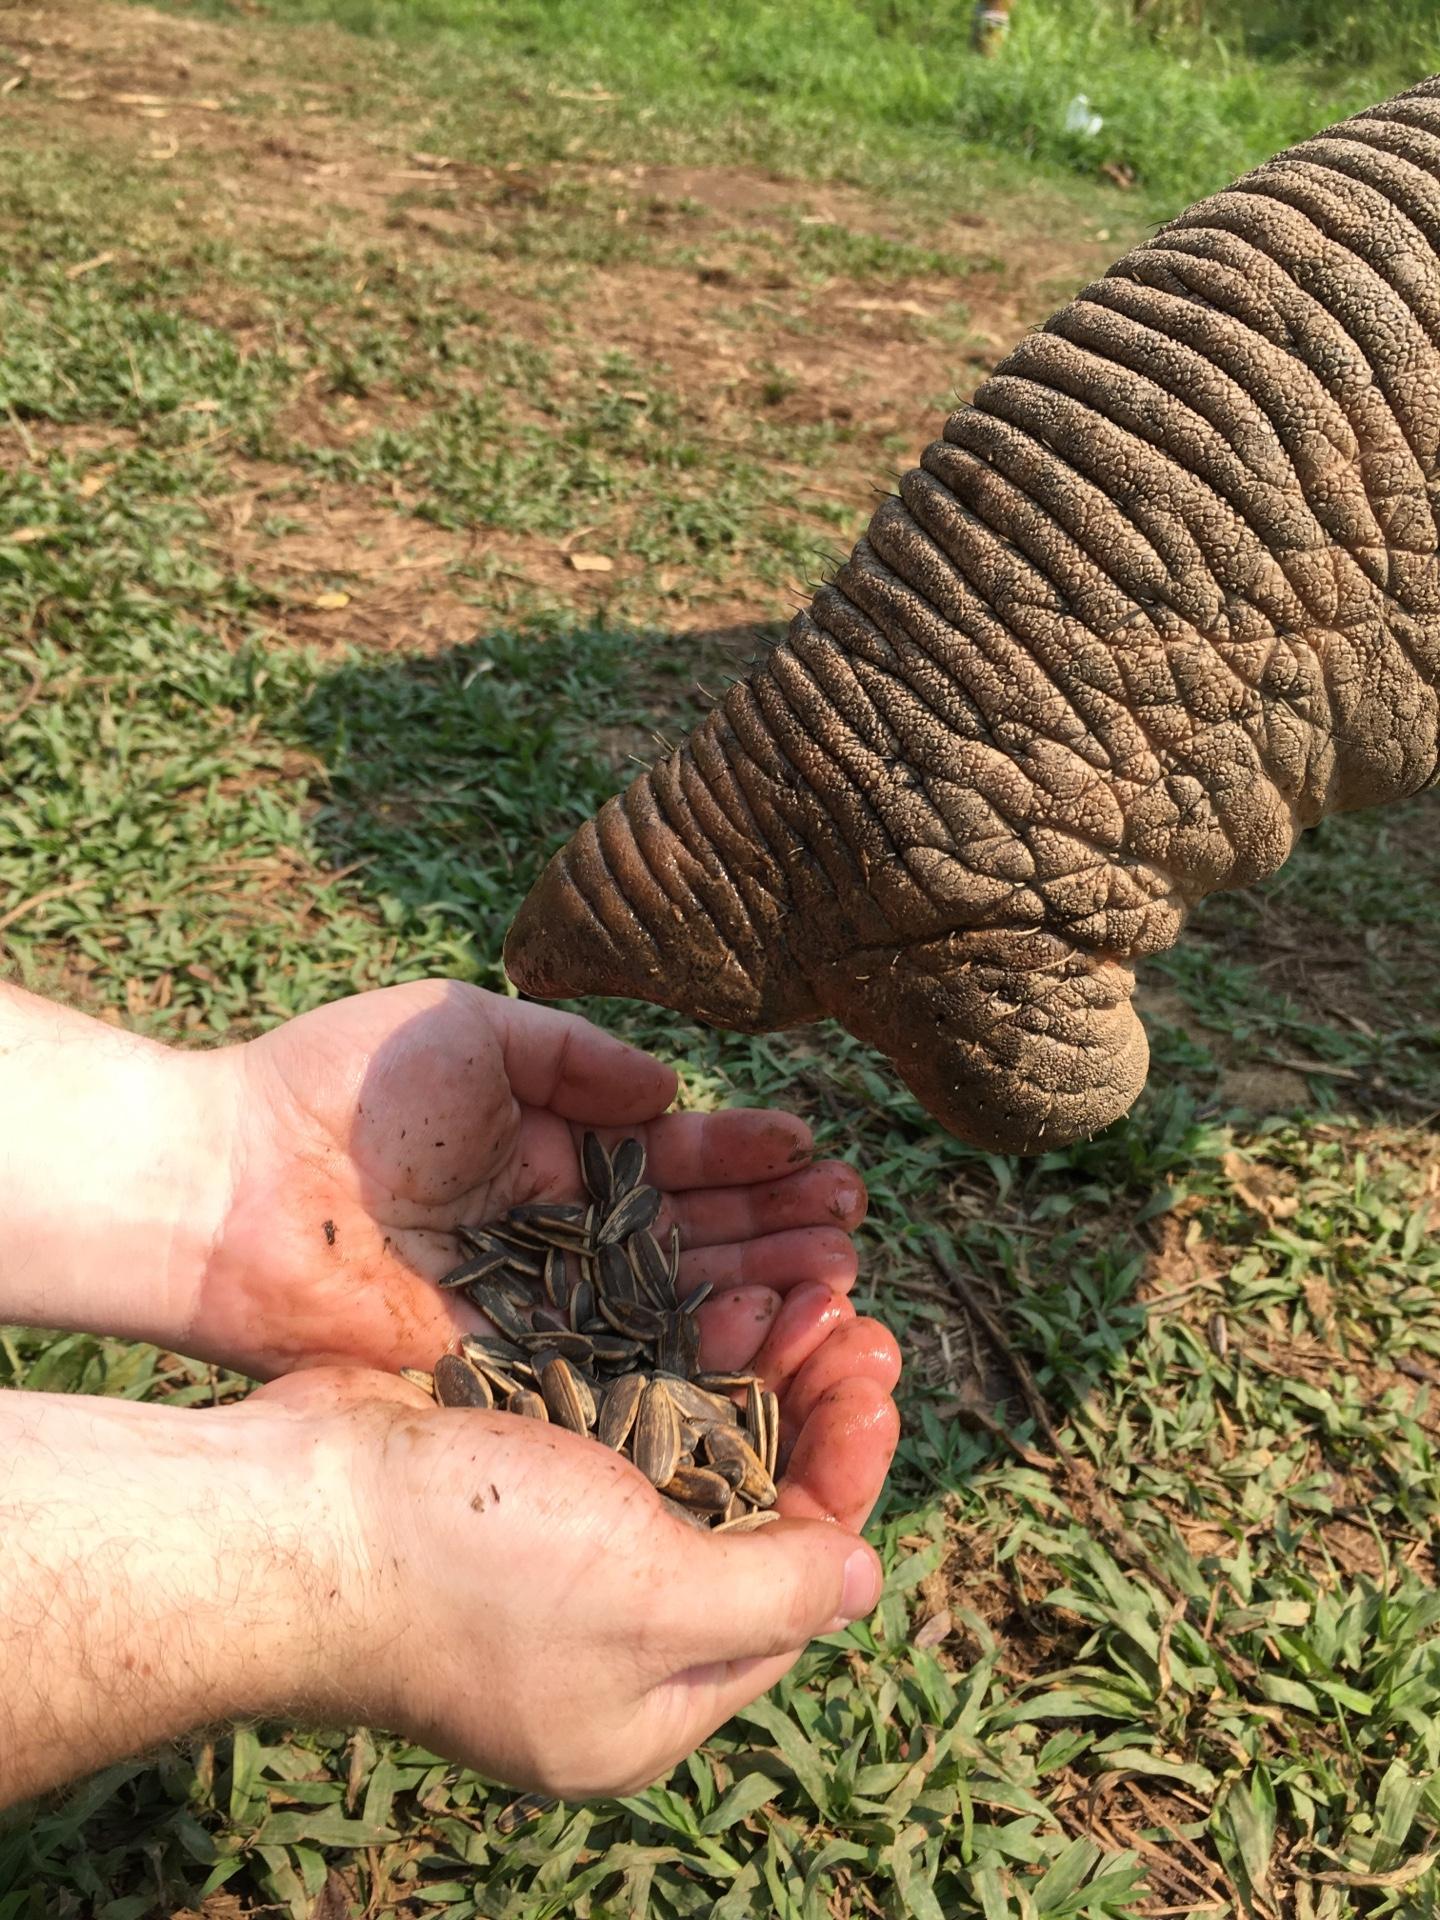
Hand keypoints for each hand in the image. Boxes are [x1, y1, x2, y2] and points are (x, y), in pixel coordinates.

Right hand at [0, 1374, 887, 1809]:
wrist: (293, 1512)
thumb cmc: (474, 1572)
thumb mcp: (648, 1602)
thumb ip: (766, 1591)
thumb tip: (861, 1581)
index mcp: (653, 1692)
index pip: (794, 1581)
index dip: (848, 1477)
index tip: (878, 1384)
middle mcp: (614, 1623)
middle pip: (752, 1506)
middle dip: (812, 1410)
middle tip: (857, 1318)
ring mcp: (561, 1542)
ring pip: (697, 1444)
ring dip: (756, 1367)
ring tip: (807, 1289)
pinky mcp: (520, 1465)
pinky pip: (631, 1405)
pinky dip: (680, 1353)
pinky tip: (722, 1294)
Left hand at [192, 984, 895, 1426]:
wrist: (232, 1182)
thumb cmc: (340, 1086)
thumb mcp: (473, 1027)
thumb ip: (577, 1055)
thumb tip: (671, 1089)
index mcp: (552, 1148)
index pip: (673, 1156)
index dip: (747, 1156)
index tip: (814, 1152)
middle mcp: (560, 1231)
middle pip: (691, 1234)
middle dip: (776, 1226)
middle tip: (851, 1222)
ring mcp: (540, 1302)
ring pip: (673, 1301)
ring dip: (760, 1285)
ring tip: (836, 1272)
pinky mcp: (512, 1365)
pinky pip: (621, 1357)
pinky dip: (694, 1345)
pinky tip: (760, 1325)